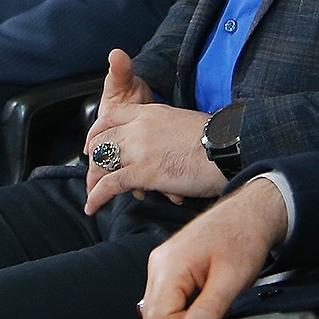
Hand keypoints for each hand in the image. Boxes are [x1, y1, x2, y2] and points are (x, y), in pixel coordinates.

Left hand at [82, 50, 220, 212]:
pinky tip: (93, 206)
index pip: (110, 116)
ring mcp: (139, 149)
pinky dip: (97, 196)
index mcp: (150, 112)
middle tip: (93, 173)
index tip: (94, 145)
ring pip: (102, 163)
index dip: (96, 132)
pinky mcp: (142, 172)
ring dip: (93, 181)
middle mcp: (139, 127)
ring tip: (92, 194)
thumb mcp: (183, 122)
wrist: (226, 149)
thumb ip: (164, 129)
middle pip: (102, 140)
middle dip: (93, 159)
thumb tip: (162, 143)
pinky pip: (110, 184)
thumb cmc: (214, 139)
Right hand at [137, 176, 287, 318]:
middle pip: (153, 316)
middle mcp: (158, 265)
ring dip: (183, 317)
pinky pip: (167, 298)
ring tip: (210, 305)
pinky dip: (184, 307)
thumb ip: (209, 308)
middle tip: (211, 318)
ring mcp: (162, 265)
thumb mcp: (232, 278)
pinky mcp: (169, 267)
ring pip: (159, 309)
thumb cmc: (243, 239)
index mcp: (169, 266)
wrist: (249, 214)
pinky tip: (204, 299)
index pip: (158, 318)